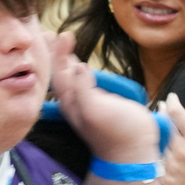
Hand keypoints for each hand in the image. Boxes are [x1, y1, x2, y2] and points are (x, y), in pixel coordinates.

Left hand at [49, 33, 157, 162]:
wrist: (134, 151)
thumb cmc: (116, 132)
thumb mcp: (96, 110)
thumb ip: (84, 89)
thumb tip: (79, 66)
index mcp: (71, 101)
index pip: (58, 73)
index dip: (57, 53)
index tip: (61, 35)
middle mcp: (76, 100)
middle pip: (60, 72)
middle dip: (55, 53)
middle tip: (49, 33)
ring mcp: (90, 101)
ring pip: (72, 75)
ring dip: (66, 58)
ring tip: (61, 41)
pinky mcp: (103, 102)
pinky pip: (86, 81)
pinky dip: (80, 68)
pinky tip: (80, 63)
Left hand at [163, 92, 184, 184]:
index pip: (175, 112)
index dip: (172, 101)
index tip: (171, 98)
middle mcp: (181, 151)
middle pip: (165, 127)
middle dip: (163, 115)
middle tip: (162, 109)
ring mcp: (173, 167)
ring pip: (161, 145)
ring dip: (162, 136)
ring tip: (164, 130)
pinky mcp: (168, 181)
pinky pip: (160, 163)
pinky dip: (162, 156)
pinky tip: (165, 151)